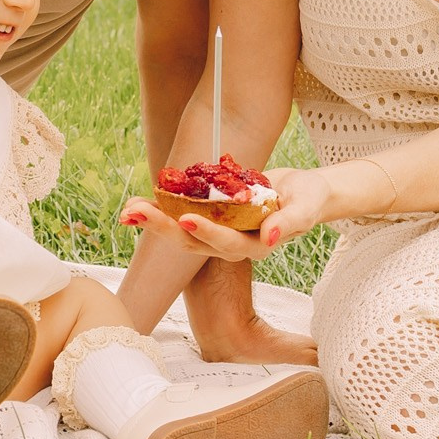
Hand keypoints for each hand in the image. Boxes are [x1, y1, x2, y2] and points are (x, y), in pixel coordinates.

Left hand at [119, 166, 333, 261]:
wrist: (304, 193)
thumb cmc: (310, 199)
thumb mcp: (306, 207)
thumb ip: (290, 222)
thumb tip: (270, 237)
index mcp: (254, 246)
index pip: (226, 242)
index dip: (207, 231)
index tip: (186, 217)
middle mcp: (232, 243)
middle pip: (193, 241)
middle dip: (162, 227)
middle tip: (134, 213)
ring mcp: (220, 231)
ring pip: (182, 230)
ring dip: (154, 220)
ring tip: (127, 210)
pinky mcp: (213, 216)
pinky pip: (184, 212)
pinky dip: (162, 206)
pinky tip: (141, 199)